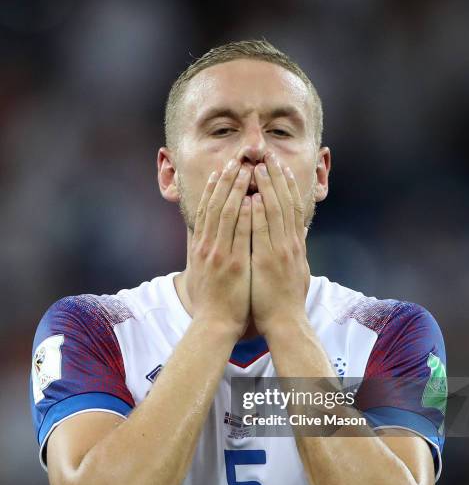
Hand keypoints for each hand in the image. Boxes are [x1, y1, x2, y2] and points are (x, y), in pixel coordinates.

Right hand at [186, 159, 251, 339]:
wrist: (214, 325)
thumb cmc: (211, 301)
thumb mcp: (200, 272)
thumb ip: (203, 252)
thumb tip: (203, 238)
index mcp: (201, 247)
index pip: (206, 210)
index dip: (213, 188)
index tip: (221, 170)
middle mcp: (207, 246)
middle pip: (215, 206)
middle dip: (226, 181)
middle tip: (236, 160)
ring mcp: (219, 254)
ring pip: (226, 214)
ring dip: (236, 190)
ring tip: (246, 169)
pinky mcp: (232, 264)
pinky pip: (239, 235)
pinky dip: (245, 215)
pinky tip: (252, 198)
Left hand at [251, 152, 309, 335]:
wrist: (286, 323)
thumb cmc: (284, 301)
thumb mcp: (294, 272)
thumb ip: (291, 253)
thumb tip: (293, 239)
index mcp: (295, 246)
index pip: (293, 208)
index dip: (287, 186)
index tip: (280, 167)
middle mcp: (291, 244)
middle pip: (285, 203)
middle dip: (277, 177)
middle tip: (269, 155)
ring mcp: (281, 251)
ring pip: (275, 211)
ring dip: (267, 187)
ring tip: (259, 165)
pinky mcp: (269, 260)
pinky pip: (262, 230)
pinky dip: (257, 210)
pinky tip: (251, 194)